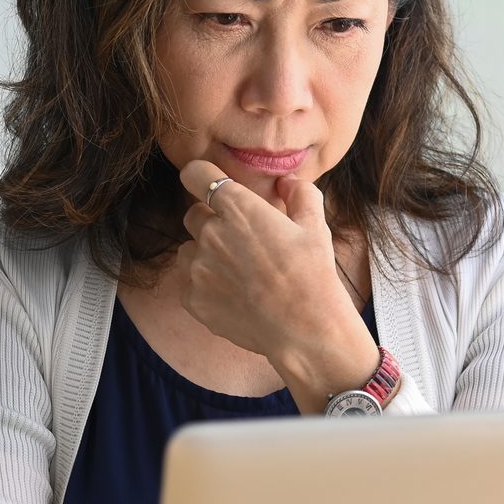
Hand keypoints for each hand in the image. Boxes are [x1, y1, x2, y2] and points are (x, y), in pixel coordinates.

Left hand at [174, 161, 378, 406]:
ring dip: (204, 255)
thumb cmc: (313, 275)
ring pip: (188, 250)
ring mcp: (199, 268)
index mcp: (239, 208)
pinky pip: (189, 284)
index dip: (200, 175)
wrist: (305, 329)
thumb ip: (299, 193)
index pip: (196, 174)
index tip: (206, 183)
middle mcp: (211, 233)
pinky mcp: (194, 299)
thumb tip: (285, 183)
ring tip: (235, 271)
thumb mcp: (316, 225)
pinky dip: (205, 287)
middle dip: (211, 221)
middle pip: (193, 215)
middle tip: (239, 240)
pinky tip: (233, 295)